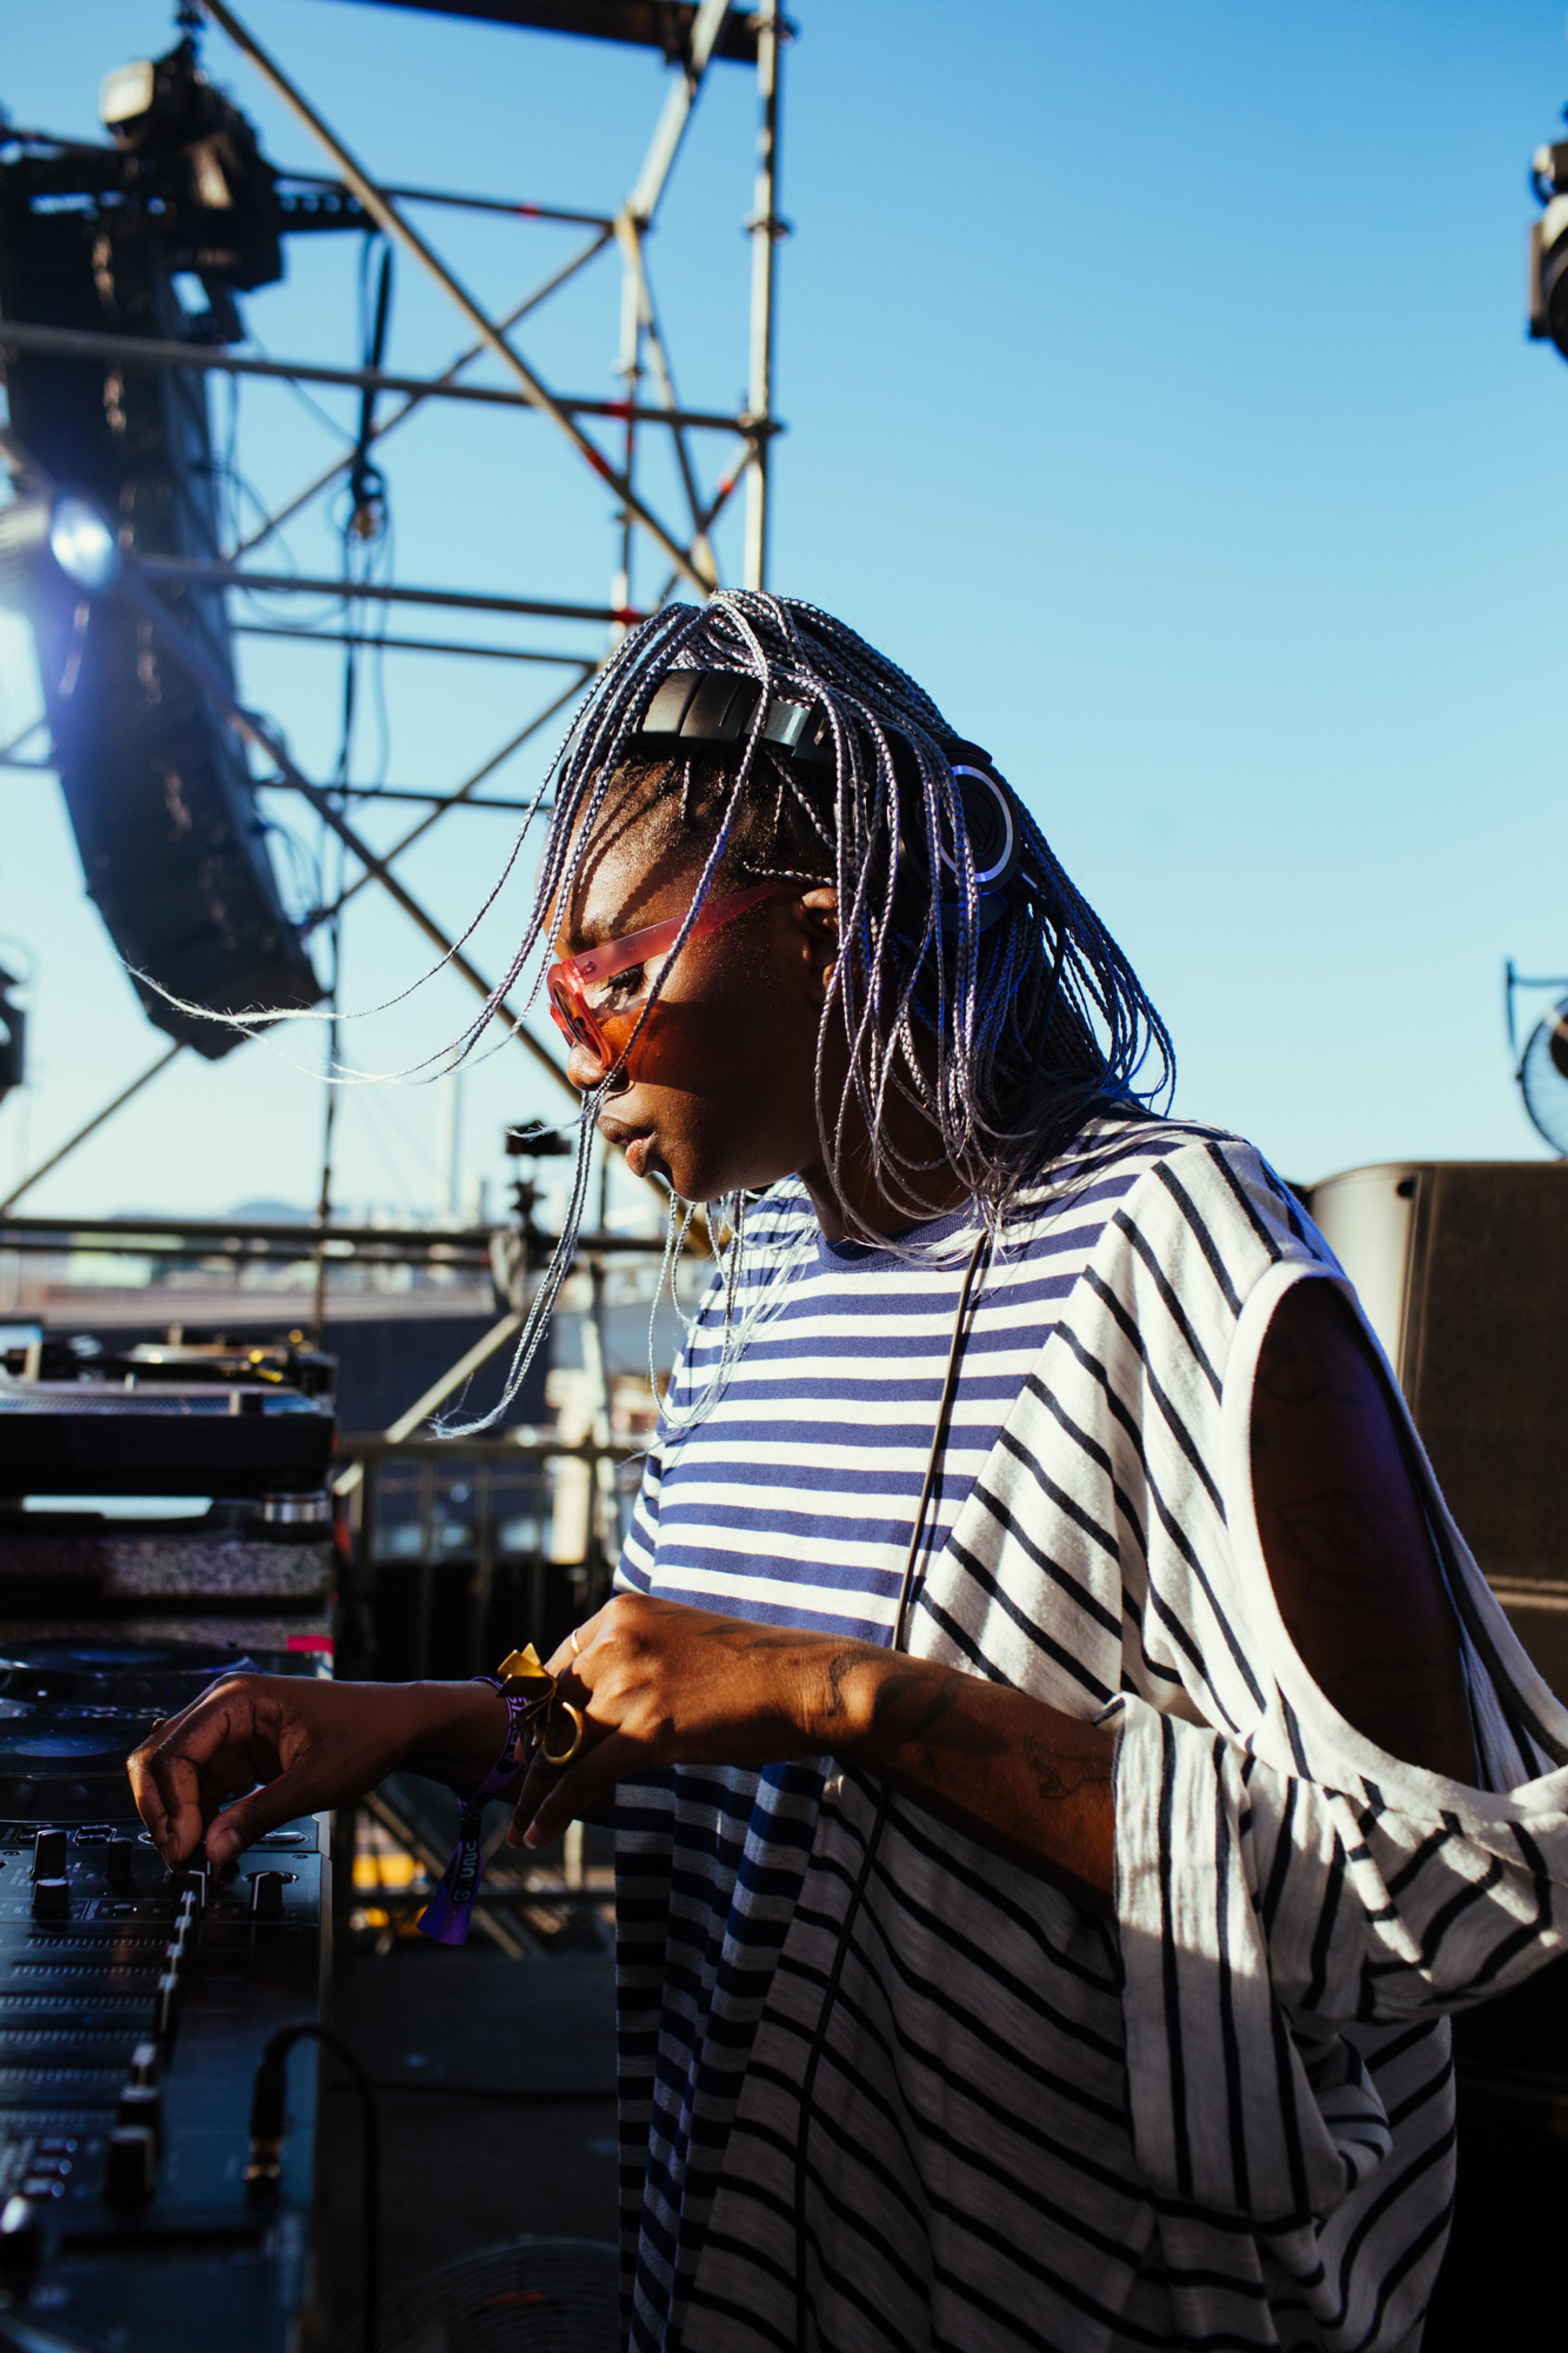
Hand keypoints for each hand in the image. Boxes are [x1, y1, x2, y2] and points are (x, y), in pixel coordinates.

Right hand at [128, 1674, 508, 1869]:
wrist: (396, 1725)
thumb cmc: (365, 1733)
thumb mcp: (315, 1781)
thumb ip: (258, 1816)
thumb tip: (211, 1851)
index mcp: (237, 1699)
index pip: (175, 1752)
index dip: (172, 1805)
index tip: (186, 1849)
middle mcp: (223, 1708)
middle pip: (159, 1760)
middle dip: (162, 1811)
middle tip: (182, 1858)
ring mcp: (227, 1732)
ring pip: (173, 1776)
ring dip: (177, 1817)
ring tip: (197, 1858)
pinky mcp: (236, 1754)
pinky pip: (198, 1786)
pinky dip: (197, 1816)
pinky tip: (212, 1843)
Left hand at [508, 1592, 1116, 1911]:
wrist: (808, 1683)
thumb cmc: (758, 1669)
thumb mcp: (684, 1644)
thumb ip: (639, 1659)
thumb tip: (608, 1698)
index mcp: (623, 1612)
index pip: (556, 1666)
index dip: (538, 1715)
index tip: (528, 1749)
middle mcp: (616, 1639)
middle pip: (548, 1707)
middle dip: (527, 1755)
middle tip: (513, 1793)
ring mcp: (630, 1682)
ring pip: (557, 1746)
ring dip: (532, 1792)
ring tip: (516, 1827)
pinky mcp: (647, 1729)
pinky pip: (580, 1776)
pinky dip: (552, 1809)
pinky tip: (534, 1835)